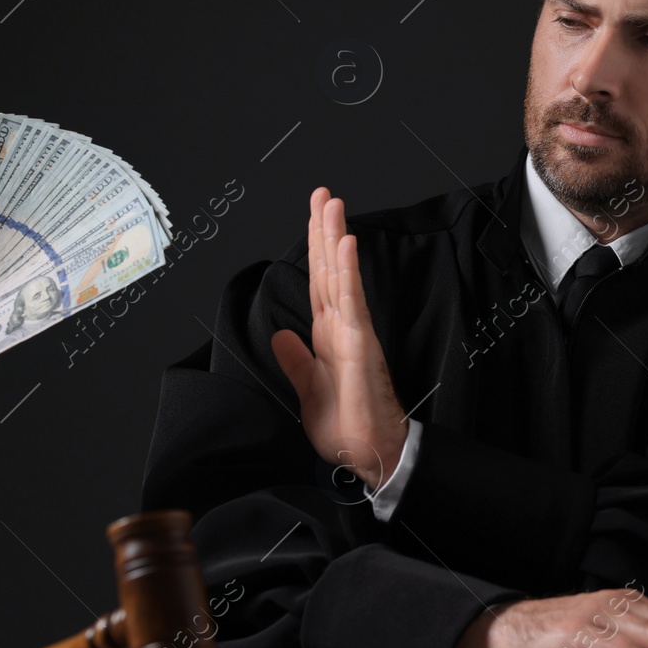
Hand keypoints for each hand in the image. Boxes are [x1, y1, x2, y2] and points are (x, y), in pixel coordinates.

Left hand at [270, 187, 407, 489]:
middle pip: (328, 269)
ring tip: (333, 203)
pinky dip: (347, 271)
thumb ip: (295, 360)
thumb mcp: (307, 389)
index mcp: (327, 335)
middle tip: (323, 193)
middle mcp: (341, 326)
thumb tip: (280, 334)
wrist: (367, 453)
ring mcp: (353, 331)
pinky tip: (345, 244)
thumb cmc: (345, 425)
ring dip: (334, 237)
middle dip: (324, 229)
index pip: (317, 282)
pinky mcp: (360, 344)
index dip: (314, 249)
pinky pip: (352, 300)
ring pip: (339, 275)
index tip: (314, 218)